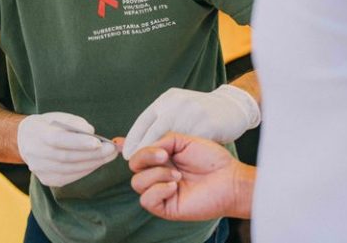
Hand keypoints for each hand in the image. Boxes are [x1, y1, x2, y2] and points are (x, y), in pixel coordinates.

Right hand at [17, 112, 117, 186]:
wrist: (26, 140)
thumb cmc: (48, 125)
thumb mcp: (59, 116)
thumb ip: (75, 124)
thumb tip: (91, 133)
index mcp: (37, 134)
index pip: (59, 140)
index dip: (79, 142)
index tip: (98, 142)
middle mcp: (36, 154)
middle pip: (67, 157)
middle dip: (92, 154)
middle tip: (112, 149)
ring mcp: (40, 170)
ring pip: (70, 169)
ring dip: (93, 163)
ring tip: (109, 156)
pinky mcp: (47, 179)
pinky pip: (69, 177)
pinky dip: (85, 170)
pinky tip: (97, 163)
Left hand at [122, 85, 259, 159]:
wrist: (232, 107)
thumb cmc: (200, 114)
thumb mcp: (175, 111)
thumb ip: (153, 126)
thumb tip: (122, 141)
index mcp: (167, 100)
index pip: (143, 122)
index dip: (133, 140)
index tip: (127, 156)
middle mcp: (177, 104)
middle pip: (152, 131)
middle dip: (143, 151)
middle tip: (137, 167)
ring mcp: (192, 113)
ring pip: (169, 140)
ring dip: (161, 158)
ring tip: (157, 169)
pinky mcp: (207, 124)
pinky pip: (189, 145)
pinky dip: (182, 158)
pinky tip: (179, 166)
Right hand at [129, 133, 252, 220]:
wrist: (228, 179)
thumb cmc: (211, 159)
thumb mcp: (184, 140)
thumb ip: (162, 140)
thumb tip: (146, 147)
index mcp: (162, 157)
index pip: (138, 153)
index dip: (125, 146)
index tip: (118, 141)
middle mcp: (158, 173)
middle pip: (133, 166)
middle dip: (145, 157)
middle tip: (164, 156)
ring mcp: (160, 191)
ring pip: (137, 182)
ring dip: (156, 174)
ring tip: (177, 174)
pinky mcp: (165, 207)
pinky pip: (146, 199)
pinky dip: (157, 190)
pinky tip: (174, 186)